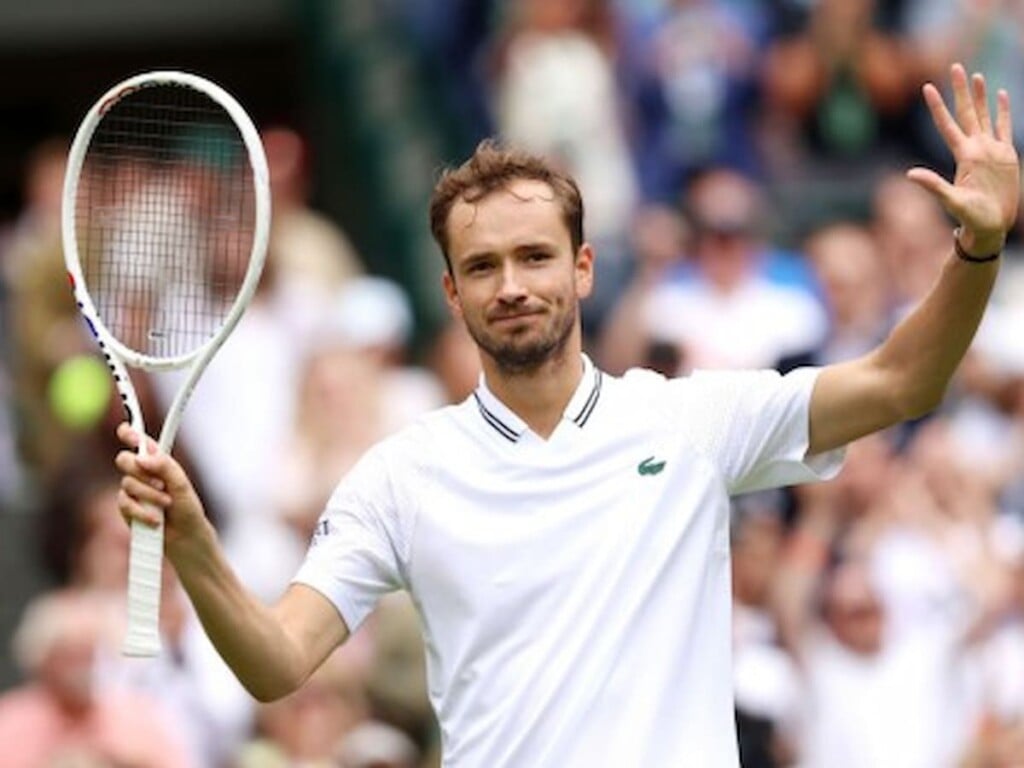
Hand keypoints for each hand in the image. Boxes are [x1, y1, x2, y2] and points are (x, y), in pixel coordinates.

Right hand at [114, 422, 208, 547]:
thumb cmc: (187, 509)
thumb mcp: (181, 485)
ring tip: (166, 503)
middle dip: (138, 469)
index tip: (125, 430)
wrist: (185, 538)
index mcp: (158, 462)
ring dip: (148, 494)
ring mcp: (133, 491)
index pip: (140, 442)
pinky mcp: (126, 509)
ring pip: (126, 483)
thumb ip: (165, 467)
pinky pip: (124, 504)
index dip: (130, 433)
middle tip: (159, 481)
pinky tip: (155, 519)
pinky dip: (141, 512)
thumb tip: (143, 458)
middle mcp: (142, 474)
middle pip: (124, 459)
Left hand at [907, 63, 1019, 255]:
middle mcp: (975, 149)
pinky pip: (1004, 127)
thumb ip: (932, 186)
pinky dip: (1002, 111)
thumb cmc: (971, 218)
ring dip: (980, 96)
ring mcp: (991, 151)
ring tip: (976, 75)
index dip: (938, 106)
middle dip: (960, 91)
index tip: (926, 87)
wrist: (990, 227)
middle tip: (954, 66)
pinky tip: (1001, 95)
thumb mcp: (951, 201)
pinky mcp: (1006, 156)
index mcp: (963, 156)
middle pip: (966, 113)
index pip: (947, 125)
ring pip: (984, 116)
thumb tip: (909, 175)